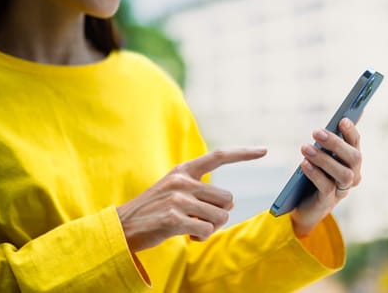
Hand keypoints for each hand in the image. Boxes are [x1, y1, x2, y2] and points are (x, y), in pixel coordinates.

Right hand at [117, 148, 266, 252]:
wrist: (122, 227)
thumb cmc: (154, 209)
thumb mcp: (174, 189)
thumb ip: (200, 190)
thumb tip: (230, 203)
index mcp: (184, 170)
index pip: (218, 156)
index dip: (243, 153)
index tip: (264, 150)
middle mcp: (183, 181)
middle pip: (228, 198)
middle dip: (219, 213)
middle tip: (199, 219)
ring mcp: (178, 199)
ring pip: (221, 216)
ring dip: (210, 227)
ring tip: (190, 227)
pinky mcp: (174, 218)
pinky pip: (206, 230)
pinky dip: (200, 237)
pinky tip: (186, 235)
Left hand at [290, 118, 361, 236]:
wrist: (304, 206)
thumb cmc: (314, 175)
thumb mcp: (321, 157)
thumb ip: (327, 142)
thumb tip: (338, 118)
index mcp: (351, 161)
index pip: (355, 143)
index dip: (351, 132)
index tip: (342, 120)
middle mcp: (352, 175)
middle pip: (353, 158)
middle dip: (336, 143)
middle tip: (316, 131)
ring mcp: (342, 190)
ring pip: (343, 174)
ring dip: (324, 159)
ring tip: (305, 148)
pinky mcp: (328, 202)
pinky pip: (327, 187)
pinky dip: (315, 174)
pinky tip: (304, 164)